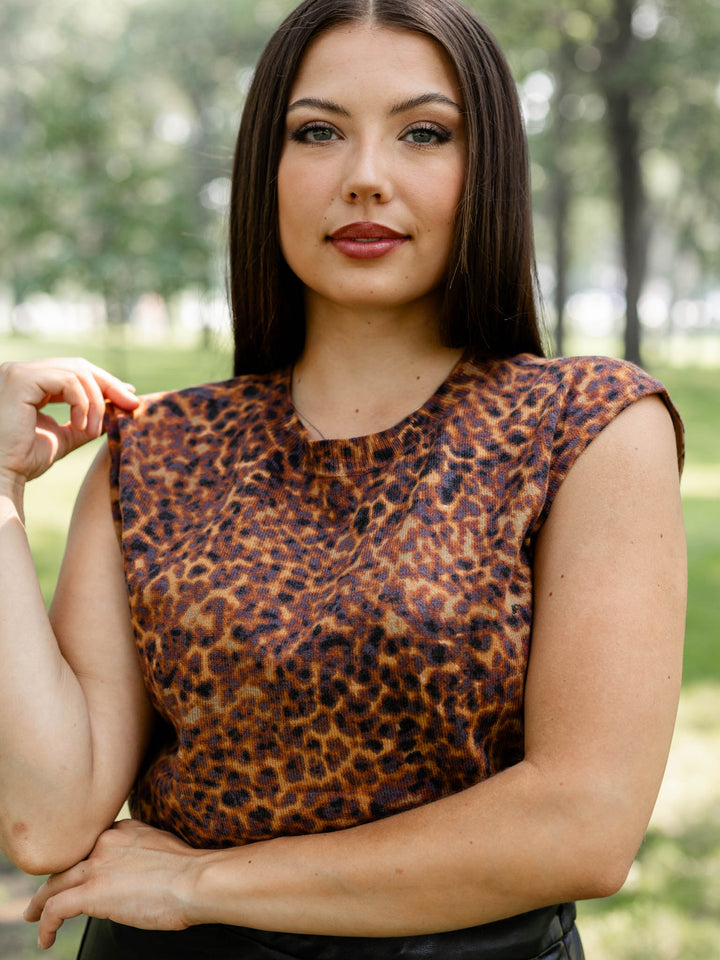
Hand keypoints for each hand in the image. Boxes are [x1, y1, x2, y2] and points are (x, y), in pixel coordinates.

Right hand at [0, 358, 138, 494]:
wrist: (3, 474)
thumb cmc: (24, 460)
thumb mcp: (64, 436)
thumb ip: (85, 422)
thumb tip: (113, 412)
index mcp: (29, 383)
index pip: (73, 372)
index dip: (104, 382)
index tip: (128, 396)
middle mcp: (22, 372)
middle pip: (78, 366)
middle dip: (109, 385)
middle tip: (130, 405)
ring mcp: (19, 372)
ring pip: (76, 373)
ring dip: (94, 402)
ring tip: (92, 430)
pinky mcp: (20, 379)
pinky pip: (67, 381)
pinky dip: (82, 403)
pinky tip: (80, 425)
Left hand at [24, 819, 203, 949]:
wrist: (195, 880)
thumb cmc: (190, 871)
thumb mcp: (163, 847)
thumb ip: (143, 852)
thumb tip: (138, 873)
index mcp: (123, 829)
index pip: (92, 844)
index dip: (82, 862)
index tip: (80, 875)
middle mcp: (105, 842)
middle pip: (68, 861)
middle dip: (55, 879)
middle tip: (46, 894)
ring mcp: (96, 866)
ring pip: (54, 883)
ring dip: (40, 902)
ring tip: (34, 916)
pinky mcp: (91, 893)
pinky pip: (55, 909)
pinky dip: (46, 924)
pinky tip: (46, 938)